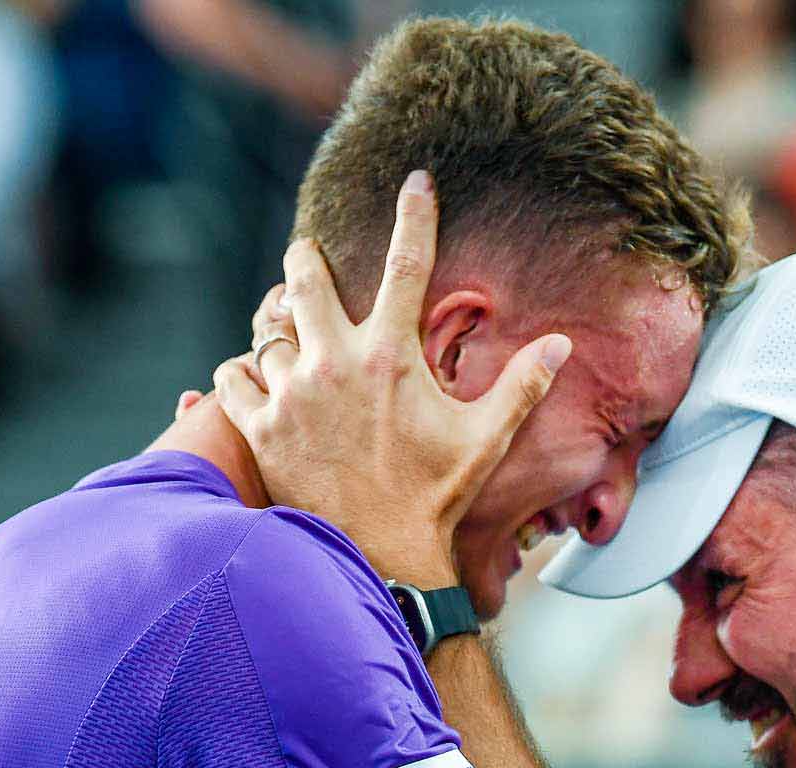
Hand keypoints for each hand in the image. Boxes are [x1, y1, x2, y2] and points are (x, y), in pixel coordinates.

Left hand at [214, 171, 572, 585]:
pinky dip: (241, 374)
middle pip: (306, 280)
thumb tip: (561, 344)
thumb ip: (521, 385)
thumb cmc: (435, 497)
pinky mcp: (261, 429)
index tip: (417, 181)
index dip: (416, 215)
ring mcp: (292, 394)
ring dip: (277, 327)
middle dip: (305, 260)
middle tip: (306, 255)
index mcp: (392, 356)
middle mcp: (335, 363)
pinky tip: (254, 378)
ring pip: (267, 331)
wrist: (379, 557)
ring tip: (287, 331)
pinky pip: (235, 379)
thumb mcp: (486, 439)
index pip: (408, 264)